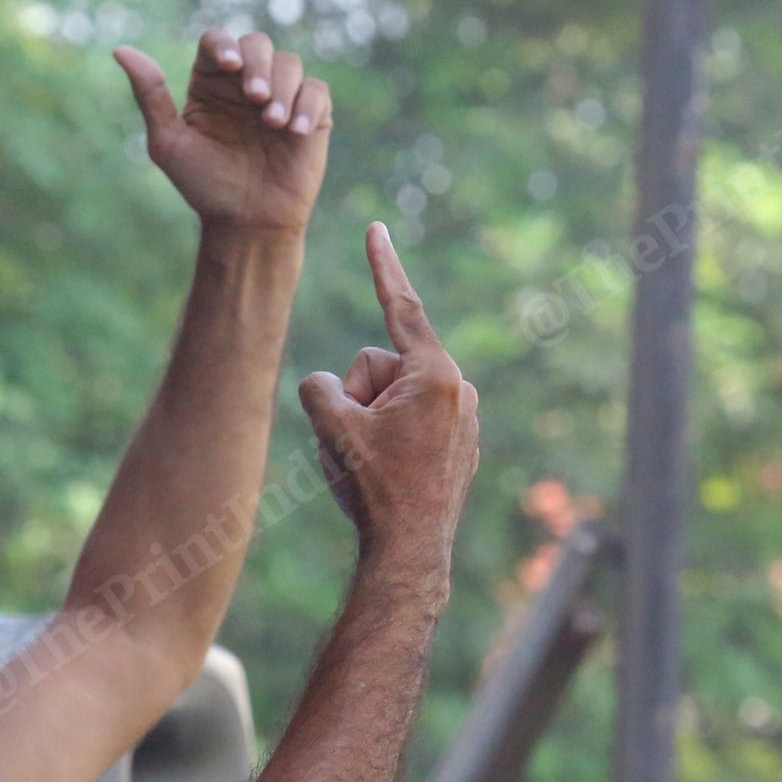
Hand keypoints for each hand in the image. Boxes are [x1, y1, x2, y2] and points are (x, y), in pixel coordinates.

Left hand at [115, 30, 331, 236]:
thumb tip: (120, 50)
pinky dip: (308, 105)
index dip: (224, 45)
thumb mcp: (169, 143)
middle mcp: (245, 83)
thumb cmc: (204, 185)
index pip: (217, 42)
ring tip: (273, 122)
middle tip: (254, 97)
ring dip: (282, 87)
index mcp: (211, 83)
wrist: (246, 223)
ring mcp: (280, 97)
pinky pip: (316, 92)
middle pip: (257, 44)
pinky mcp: (311, 114)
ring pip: (289, 64)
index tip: (229, 65)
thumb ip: (149, 96)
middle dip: (258, 65)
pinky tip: (294, 131)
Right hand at [299, 223, 480, 566]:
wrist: (410, 553)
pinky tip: (390, 477)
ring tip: (372, 465)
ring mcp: (463, 419)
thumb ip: (319, 388)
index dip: (382, 265)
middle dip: (358, 396)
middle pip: (380, 366)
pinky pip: (410, 424)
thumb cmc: (373, 489)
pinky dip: (391, 441)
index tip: (376, 228)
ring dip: (371, 422)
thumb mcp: (331, 428)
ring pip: (393, 398)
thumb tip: (325, 384)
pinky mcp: (460, 445)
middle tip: (356, 443)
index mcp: (433, 375)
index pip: (399, 307)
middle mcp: (457, 389)